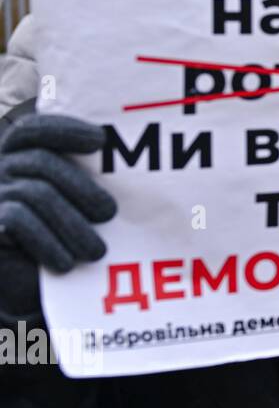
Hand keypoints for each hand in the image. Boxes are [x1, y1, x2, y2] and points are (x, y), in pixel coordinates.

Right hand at [0, 114, 115, 272]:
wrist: (21, 278)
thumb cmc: (60, 233)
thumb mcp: (73, 203)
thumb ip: (89, 179)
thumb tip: (135, 171)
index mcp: (19, 155)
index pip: (34, 130)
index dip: (65, 129)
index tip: (100, 140)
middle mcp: (0, 169)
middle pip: (41, 162)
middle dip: (82, 187)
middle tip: (110, 214)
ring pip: (35, 194)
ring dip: (72, 224)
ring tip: (96, 251)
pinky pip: (17, 220)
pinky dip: (47, 241)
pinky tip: (66, 262)